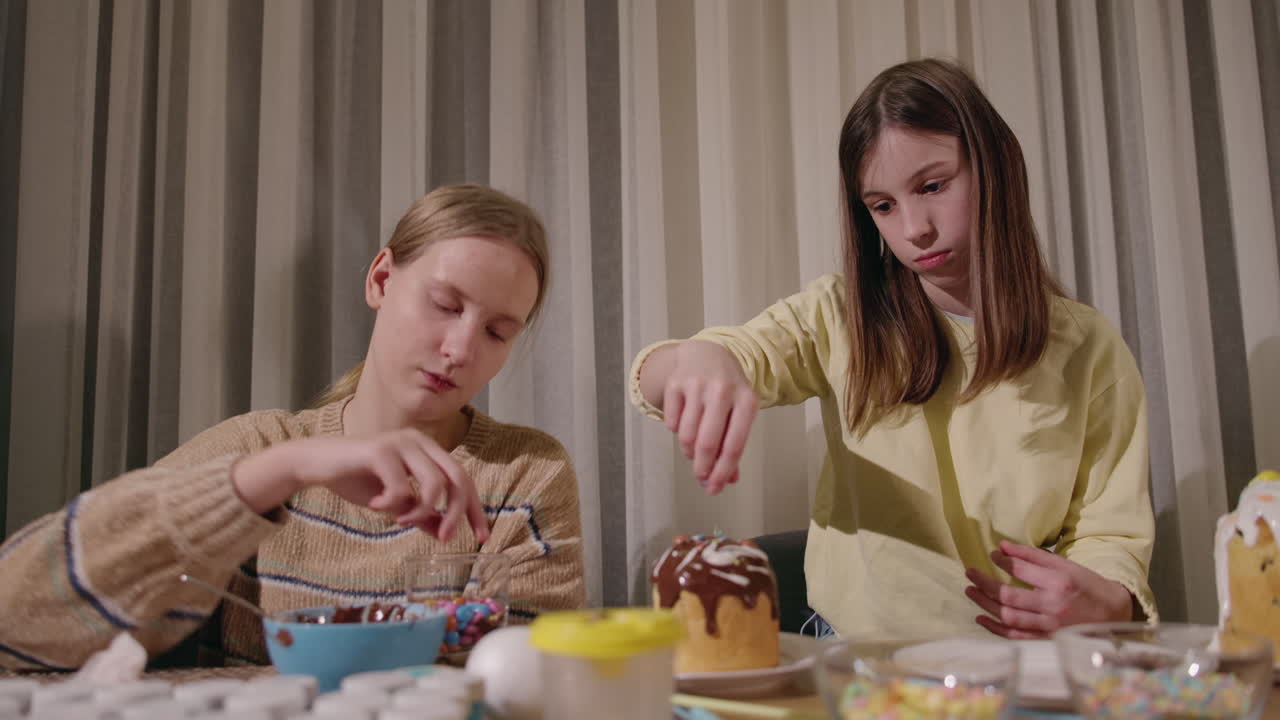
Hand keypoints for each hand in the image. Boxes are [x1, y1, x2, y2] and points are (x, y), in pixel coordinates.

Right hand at [232, 429, 488, 542]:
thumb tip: (444, 531)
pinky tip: (376, 506)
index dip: (474, 508)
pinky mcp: (380, 451)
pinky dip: (393, 504)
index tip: (483, 537)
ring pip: (435, 483)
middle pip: (457, 479)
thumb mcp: (395, 501)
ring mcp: (401, 443)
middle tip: (446, 538)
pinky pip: (401, 487)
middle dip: (457, 512)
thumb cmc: (357, 479)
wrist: (317, 464)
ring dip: (422, 512)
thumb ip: (420, 512)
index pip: (463, 479)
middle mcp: (420, 442)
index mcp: (428, 450)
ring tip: (401, 521)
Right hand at [658, 341, 758, 494]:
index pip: (734, 445)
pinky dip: (677, 431)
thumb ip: (733, 446)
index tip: (715, 488)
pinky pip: (671, 423)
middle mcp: (722, 390)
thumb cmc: (727, 392)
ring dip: (689, 451)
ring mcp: (697, 384)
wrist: (707, 354)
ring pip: (686, 435)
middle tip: (700, 477)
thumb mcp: (739, 413)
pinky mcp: (675, 383)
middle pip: (707, 443)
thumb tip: (727, 480)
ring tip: (695, 448)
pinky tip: (685, 422)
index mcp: (746, 400)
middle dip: (702, 467)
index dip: (723, 471)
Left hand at [964, 540, 1132, 638]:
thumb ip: (1033, 555)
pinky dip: (996, 628)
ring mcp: (1048, 626)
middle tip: (969, 572)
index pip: (1020, 571)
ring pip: (1008, 617)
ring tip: (970, 591)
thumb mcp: (1065, 565)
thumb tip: (1002, 545)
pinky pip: (1015, 636)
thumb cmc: (1088, 586)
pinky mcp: (1046, 640)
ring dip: (985, 604)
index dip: (1002, 561)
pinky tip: (981, 618)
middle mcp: (1052, 605)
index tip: (992, 554)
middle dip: (984, 583)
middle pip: (1008, 596)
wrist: (1114, 614)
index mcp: (1058, 583)